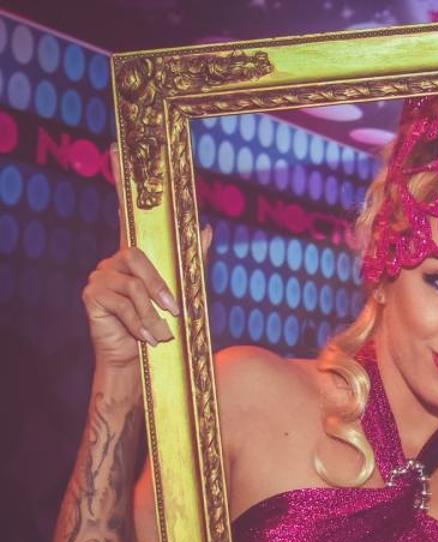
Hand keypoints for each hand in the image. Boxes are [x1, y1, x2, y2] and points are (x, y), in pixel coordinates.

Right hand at [82, 148, 200, 368]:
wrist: (140, 359)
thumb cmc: (164, 324)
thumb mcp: (184, 290)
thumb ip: (192, 258)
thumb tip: (205, 227)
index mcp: (136, 255)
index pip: (126, 210)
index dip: (122, 180)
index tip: (117, 148)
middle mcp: (114, 260)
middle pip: (138, 257)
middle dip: (160, 285)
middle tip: (176, 310)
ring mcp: (100, 277)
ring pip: (133, 286)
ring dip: (153, 312)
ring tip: (161, 334)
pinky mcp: (92, 296)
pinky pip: (122, 302)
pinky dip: (140, 322)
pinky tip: (144, 336)